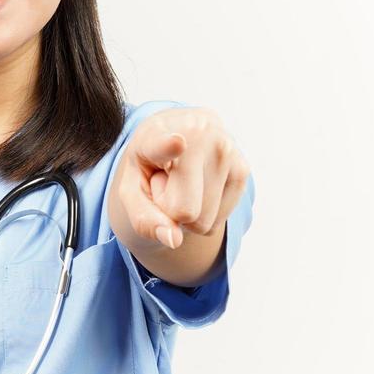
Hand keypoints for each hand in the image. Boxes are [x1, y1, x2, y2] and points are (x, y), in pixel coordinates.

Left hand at [116, 107, 249, 251]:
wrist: (178, 136)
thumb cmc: (149, 166)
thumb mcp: (131, 189)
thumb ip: (142, 217)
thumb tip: (174, 240)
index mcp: (158, 133)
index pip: (164, 144)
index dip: (169, 146)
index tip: (177, 142)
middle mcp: (198, 134)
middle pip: (185, 212)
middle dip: (171, 211)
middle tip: (167, 183)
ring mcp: (226, 150)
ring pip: (204, 222)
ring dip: (189, 215)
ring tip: (183, 183)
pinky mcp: (243, 169)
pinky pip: (217, 224)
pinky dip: (205, 215)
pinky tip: (200, 186)